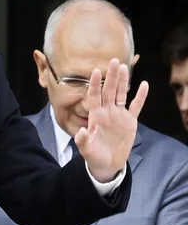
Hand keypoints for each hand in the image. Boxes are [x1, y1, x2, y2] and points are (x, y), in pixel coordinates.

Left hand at [76, 58, 147, 181]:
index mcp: (95, 116)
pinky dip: (140, 96)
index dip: (95, 84)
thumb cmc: (94, 155)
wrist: (107, 164)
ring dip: (123, 82)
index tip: (95, 71)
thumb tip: (81, 132)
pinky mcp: (130, 121)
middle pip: (109, 90)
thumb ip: (83, 141)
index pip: (94, 96)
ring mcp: (119, 115)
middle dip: (111, 76)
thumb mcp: (86, 150)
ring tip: (125, 67)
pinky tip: (144, 85)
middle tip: (114, 60)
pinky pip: (136, 106)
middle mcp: (106, 112)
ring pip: (121, 94)